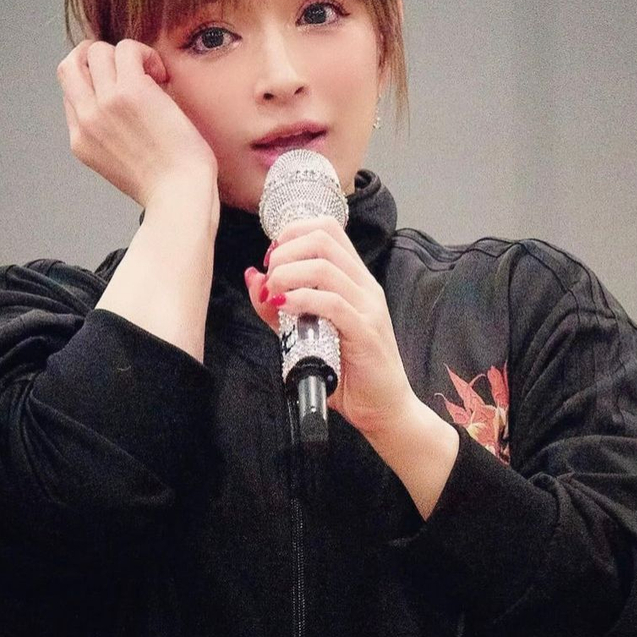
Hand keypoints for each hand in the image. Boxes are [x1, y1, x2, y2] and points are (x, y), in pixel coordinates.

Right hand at [56, 38, 216, 207]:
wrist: (180, 197)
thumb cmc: (166, 186)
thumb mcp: (121, 166)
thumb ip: (111, 139)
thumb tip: (125, 111)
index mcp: (82, 141)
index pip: (71, 94)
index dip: (96, 83)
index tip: (124, 90)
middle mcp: (87, 120)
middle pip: (70, 65)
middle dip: (97, 58)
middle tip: (129, 69)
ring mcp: (105, 104)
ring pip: (97, 51)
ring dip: (126, 55)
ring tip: (153, 76)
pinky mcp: (130, 91)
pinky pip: (127, 49)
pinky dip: (145, 54)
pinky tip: (162, 75)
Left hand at [244, 216, 423, 444]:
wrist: (383, 408)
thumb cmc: (346, 370)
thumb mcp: (303, 334)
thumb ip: (278, 307)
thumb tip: (253, 276)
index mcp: (354, 278)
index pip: (325, 229)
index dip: (291, 234)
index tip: (271, 259)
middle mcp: (364, 285)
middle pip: (322, 239)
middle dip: (284, 251)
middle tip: (270, 277)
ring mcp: (368, 307)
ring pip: (325, 267)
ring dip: (288, 274)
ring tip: (274, 294)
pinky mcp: (365, 332)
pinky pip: (332, 303)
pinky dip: (302, 300)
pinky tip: (284, 308)